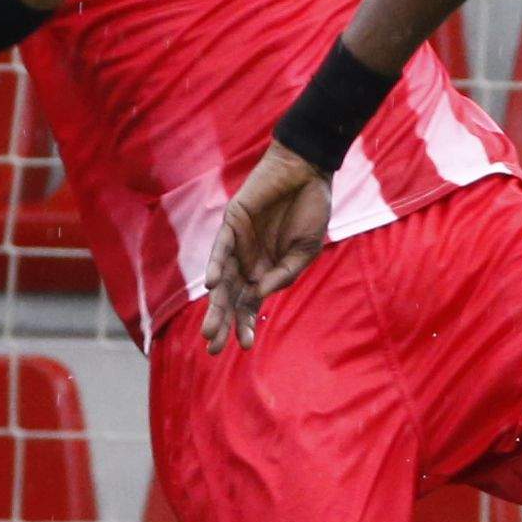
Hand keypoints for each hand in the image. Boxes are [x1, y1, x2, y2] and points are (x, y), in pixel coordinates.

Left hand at [200, 143, 336, 350]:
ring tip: (209, 329)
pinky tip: (214, 284)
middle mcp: (248, 261)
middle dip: (222, 323)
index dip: (246, 324)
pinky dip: (217, 265)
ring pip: (222, 280)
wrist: (307, 172)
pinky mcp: (233, 223)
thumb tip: (261, 294)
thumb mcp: (305, 250)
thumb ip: (284, 273)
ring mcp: (239, 243)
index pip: (250, 304)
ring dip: (215, 304)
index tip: (245, 346)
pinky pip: (221, 248)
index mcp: (266, 270)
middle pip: (230, 298)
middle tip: (213, 349)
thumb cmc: (311, 209)